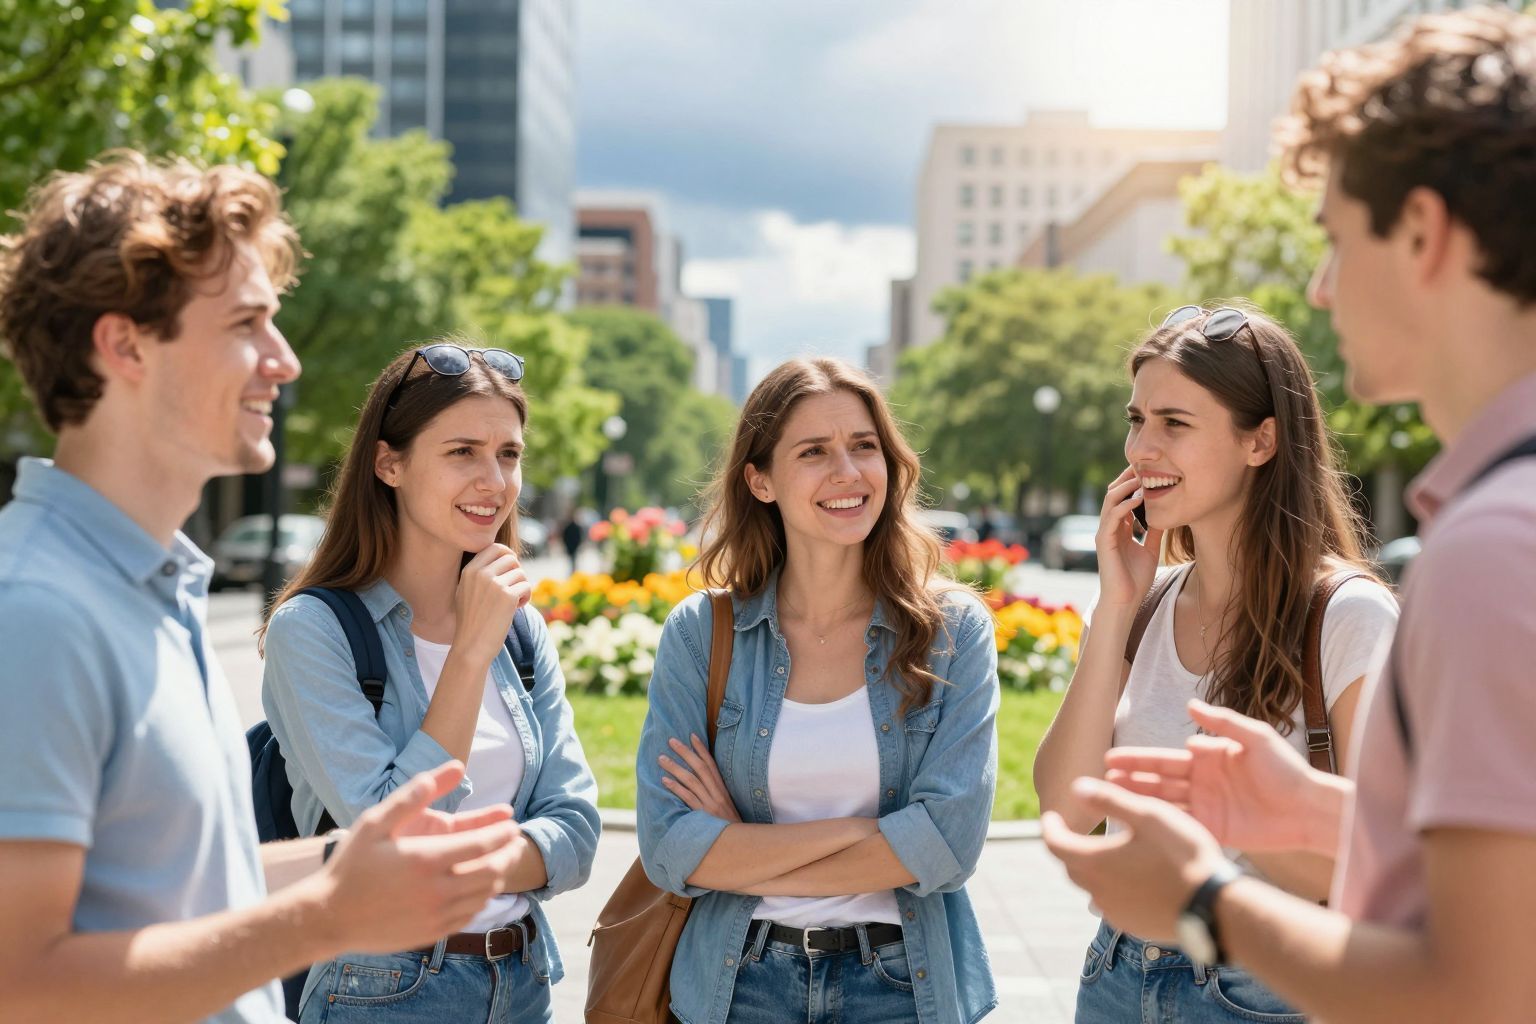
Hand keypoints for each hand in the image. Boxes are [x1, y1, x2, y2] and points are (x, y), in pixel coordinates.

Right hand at [317, 762, 515, 953]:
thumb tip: (452, 767)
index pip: (482, 846)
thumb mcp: (375, 823)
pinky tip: (481, 888)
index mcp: (426, 860)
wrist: (328, 917)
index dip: (503, 834)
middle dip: (509, 855)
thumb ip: (412, 795)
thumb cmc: (350, 866)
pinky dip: (483, 900)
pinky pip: (470, 916)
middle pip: (492, 872)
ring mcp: (436, 916)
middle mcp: (436, 891)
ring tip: (501, 861)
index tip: (512, 825)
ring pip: (485, 896)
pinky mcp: (432, 933)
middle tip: (516, 842)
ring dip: (500, 877)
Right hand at [453, 543, 529, 662]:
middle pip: (511, 558)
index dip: (508, 557)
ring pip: (521, 573)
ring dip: (522, 587)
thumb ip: (481, 574)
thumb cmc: (472, 622)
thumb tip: (508, 559)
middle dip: (516, 572)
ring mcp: (494, 584)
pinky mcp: (508, 596)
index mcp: (469, 570)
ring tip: (513, 603)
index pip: (495, 548)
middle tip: (514, 589)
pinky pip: (527, 586)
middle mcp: (481, 574)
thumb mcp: (466, 592)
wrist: (471, 647)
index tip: (509, 572)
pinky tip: (516, 609)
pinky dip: (526, 597)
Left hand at [659, 734, 741, 822]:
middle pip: (700, 768)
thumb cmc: (730, 827)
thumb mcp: (727, 807)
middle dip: (685, 752)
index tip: (692, 736)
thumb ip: (715, 795)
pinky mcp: (703, 815)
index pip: (711, 765)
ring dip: (675, 767)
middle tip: (671, 741)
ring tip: (662, 758)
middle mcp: (717, 794)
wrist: (740, 844)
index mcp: (723, 790)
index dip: (702, 749)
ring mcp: (710, 804)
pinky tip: (664, 780)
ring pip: (691, 780)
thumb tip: (702, 784)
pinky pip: (688, 798)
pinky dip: (676, 788)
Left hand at [1042, 776, 1225, 941]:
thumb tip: (1076, 787)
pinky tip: (1131, 877)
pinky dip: (1112, 886)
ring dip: (1092, 868)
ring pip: (1092, 886)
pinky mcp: (1133, 926)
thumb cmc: (1183, 855)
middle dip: (1069, 847)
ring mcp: (1115, 913)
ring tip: (1105, 852)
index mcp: (1094, 862)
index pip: (1055, 844)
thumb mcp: (1148, 816)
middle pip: (1071, 866)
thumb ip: (1109, 800)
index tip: (1051, 815)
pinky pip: (1112, 903)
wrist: (1215, 909)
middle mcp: (1098, 891)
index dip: (1050, 827)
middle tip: (1075, 832)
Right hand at [1095, 466, 1165, 609]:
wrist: (1125, 601)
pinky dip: (1124, 505)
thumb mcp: (1150, 549)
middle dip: (1127, 479)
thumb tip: (1165, 515)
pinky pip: (1112, 517)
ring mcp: (1104, 534)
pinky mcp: (1104, 542)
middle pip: (1113, 494)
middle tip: (1144, 467)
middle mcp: (1108, 528)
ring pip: (1109, 501)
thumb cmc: (1135, 580)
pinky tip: (1138, 498)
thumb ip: (1153, 532)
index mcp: (1118, 529)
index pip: (1122, 498)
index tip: (1149, 473)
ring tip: (1141, 478)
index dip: (1132, 484)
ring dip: (1125, 487)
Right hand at [1103, 700, 1343, 852]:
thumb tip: (1189, 704)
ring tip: (1111, 800)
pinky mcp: (1215, 831)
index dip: (1138, 760)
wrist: (1310, 809)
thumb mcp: (1256, 738)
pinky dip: (1161, 826)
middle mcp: (1202, 782)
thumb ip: (1223, 722)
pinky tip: (1139, 825)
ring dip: (1139, 801)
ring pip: (1164, 804)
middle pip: (1158, 781)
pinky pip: (1182, 827)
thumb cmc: (1287, 770)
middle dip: (1130, 780)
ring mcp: (1206, 807)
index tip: (1112, 759)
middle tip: (1101, 781)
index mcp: (1208, 758)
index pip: (1165, 758)